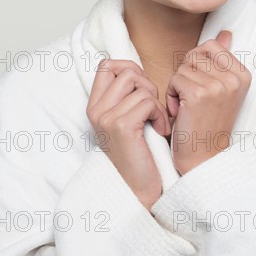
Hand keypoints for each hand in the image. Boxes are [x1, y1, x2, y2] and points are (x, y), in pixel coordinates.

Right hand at [86, 59, 170, 210]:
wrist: (138, 190)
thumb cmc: (140, 153)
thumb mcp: (127, 120)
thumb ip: (126, 96)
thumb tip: (137, 71)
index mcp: (95, 106)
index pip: (107, 65)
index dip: (130, 69)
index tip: (142, 89)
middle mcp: (96, 110)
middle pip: (126, 71)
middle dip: (147, 84)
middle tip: (152, 107)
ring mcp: (106, 118)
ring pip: (140, 86)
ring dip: (156, 102)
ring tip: (156, 120)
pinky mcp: (121, 126)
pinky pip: (148, 103)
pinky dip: (160, 115)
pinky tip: (159, 130)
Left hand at [166, 31, 251, 175]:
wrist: (204, 157)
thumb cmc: (208, 122)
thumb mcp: (221, 88)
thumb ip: (223, 58)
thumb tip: (226, 33)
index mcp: (243, 74)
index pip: (211, 45)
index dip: (197, 63)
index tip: (202, 86)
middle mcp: (234, 79)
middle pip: (195, 55)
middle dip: (186, 74)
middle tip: (193, 98)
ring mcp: (218, 86)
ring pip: (182, 67)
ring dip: (178, 86)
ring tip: (188, 106)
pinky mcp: (199, 94)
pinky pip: (174, 79)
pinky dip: (171, 95)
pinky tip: (181, 112)